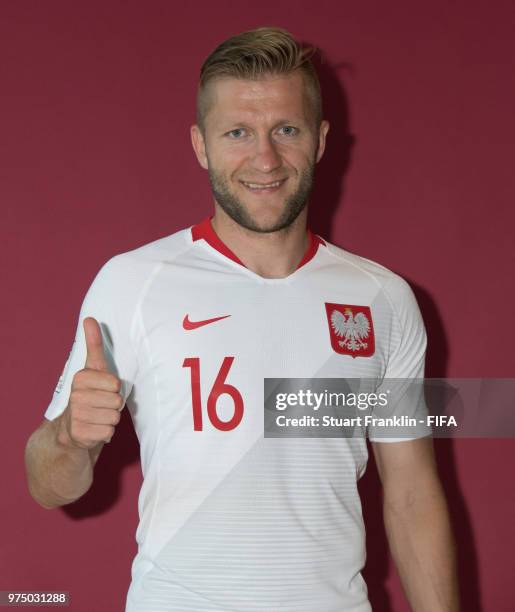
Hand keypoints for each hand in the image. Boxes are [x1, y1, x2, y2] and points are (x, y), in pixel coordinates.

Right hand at [57, 317, 123, 449]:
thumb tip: (90, 318)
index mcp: (80, 378)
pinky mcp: (80, 435)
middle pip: (117, 401)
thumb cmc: (90, 393)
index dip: (114, 388)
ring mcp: (76, 416)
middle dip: (114, 405)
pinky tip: (94, 428)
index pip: (116, 383)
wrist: (71, 427)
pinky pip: (109, 432)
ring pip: (114, 417)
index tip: (102, 389)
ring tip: (98, 416)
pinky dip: (106, 432)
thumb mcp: (93, 368)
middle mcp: (75, 396)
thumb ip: (94, 344)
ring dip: (110, 418)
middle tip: (100, 405)